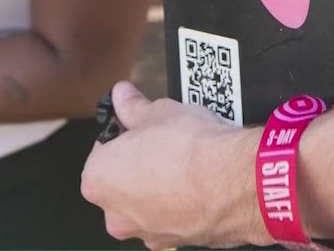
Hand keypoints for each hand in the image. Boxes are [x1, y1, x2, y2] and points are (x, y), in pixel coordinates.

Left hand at [81, 82, 264, 248]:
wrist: (235, 183)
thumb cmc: (190, 148)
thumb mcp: (158, 111)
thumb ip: (133, 107)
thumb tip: (123, 96)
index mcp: (99, 180)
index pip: (102, 152)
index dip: (124, 136)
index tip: (141, 128)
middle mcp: (117, 215)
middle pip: (122, 184)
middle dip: (141, 166)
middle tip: (166, 145)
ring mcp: (148, 234)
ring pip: (149, 206)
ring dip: (162, 189)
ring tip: (189, 165)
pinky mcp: (180, 243)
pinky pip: (176, 220)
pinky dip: (185, 206)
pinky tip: (202, 186)